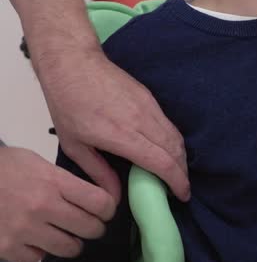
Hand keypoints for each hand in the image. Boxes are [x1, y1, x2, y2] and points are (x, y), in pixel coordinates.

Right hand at [0, 147, 115, 261]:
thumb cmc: (6, 168)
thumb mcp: (40, 164)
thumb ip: (67, 180)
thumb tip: (96, 197)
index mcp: (54, 182)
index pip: (101, 203)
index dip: (108, 209)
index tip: (104, 211)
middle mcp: (42, 206)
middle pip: (90, 228)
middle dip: (94, 227)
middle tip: (88, 225)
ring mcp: (23, 228)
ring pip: (69, 248)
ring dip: (71, 242)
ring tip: (64, 234)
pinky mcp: (6, 246)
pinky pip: (36, 259)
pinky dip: (38, 252)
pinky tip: (35, 239)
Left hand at [36, 50, 188, 200]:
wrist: (75, 64)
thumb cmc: (68, 104)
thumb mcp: (74, 145)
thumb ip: (98, 172)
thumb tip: (115, 197)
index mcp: (122, 136)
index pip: (162, 162)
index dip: (177, 181)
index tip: (182, 195)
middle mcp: (142, 121)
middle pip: (176, 151)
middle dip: (183, 173)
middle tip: (180, 189)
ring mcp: (149, 108)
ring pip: (176, 137)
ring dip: (181, 157)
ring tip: (176, 172)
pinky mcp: (151, 99)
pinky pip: (170, 125)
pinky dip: (175, 142)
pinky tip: (167, 151)